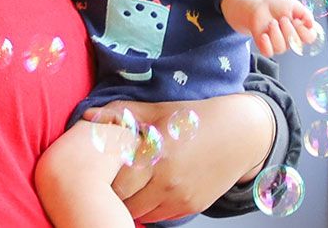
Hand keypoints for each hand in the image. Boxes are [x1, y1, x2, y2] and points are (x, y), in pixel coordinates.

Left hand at [82, 94, 275, 222]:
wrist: (240, 133)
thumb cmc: (194, 118)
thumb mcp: (156, 110)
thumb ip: (120, 114)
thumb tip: (87, 117)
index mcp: (156, 152)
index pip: (116, 180)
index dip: (102, 177)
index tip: (96, 170)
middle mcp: (168, 179)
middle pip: (125, 201)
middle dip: (112, 193)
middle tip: (103, 182)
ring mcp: (180, 196)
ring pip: (140, 213)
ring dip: (129, 203)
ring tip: (124, 187)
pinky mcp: (191, 206)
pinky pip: (158, 217)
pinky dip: (147, 209)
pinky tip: (145, 193)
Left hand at [221, 0, 317, 56]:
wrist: (256, 1)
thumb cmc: (275, 3)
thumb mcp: (290, 3)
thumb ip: (303, 12)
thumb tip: (311, 23)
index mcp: (299, 27)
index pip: (310, 37)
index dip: (306, 32)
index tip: (298, 20)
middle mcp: (289, 36)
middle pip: (296, 43)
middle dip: (290, 30)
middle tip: (282, 18)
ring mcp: (276, 40)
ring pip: (282, 47)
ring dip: (277, 35)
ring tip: (271, 23)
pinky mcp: (263, 43)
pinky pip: (268, 52)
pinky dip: (266, 44)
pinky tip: (263, 34)